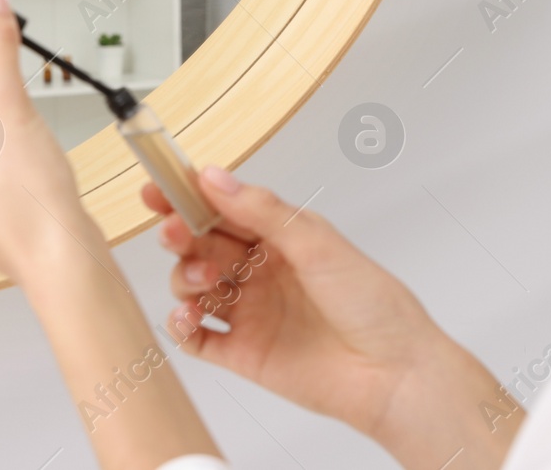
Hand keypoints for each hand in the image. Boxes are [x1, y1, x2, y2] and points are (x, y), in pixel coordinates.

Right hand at [146, 169, 520, 467]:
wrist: (393, 372)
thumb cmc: (373, 304)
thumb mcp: (317, 242)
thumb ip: (261, 210)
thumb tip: (214, 177)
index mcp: (280, 237)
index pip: (222, 208)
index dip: (186, 196)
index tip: (157, 187)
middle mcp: (261, 271)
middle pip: (201, 245)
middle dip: (180, 234)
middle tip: (174, 232)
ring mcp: (250, 312)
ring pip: (193, 286)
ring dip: (184, 277)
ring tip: (203, 280)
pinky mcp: (243, 353)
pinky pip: (196, 337)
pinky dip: (181, 324)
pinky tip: (188, 315)